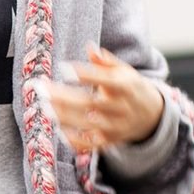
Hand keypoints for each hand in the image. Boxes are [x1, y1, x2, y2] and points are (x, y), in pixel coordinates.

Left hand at [38, 43, 163, 153]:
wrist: (151, 116)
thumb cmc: (130, 87)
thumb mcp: (124, 71)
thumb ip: (106, 61)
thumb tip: (90, 47)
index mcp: (126, 87)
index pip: (105, 80)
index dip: (85, 74)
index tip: (64, 67)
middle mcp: (121, 109)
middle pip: (90, 104)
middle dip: (64, 97)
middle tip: (42, 88)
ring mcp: (115, 128)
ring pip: (87, 125)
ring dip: (64, 117)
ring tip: (45, 106)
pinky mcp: (109, 142)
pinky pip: (89, 145)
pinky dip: (73, 139)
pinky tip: (58, 128)